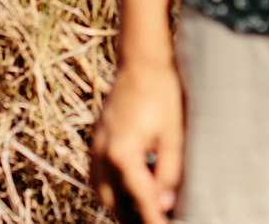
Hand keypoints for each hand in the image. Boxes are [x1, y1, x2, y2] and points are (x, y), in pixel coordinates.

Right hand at [91, 60, 183, 223]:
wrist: (140, 61)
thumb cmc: (161, 93)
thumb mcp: (173, 133)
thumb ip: (169, 171)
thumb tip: (166, 204)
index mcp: (122, 155)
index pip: (140, 200)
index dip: (155, 219)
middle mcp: (102, 156)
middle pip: (116, 204)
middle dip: (135, 219)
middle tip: (157, 221)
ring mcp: (95, 149)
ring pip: (104, 195)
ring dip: (122, 208)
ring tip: (144, 213)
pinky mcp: (95, 142)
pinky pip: (99, 179)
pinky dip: (113, 192)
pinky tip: (129, 192)